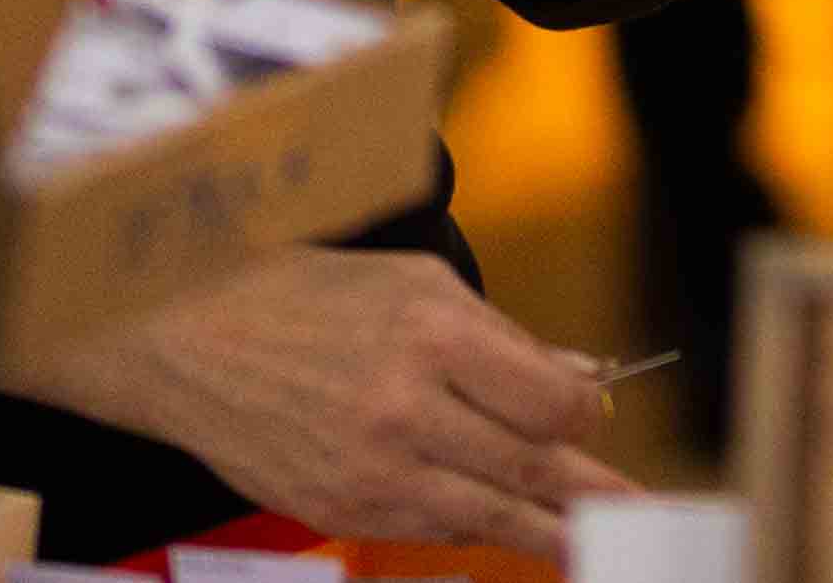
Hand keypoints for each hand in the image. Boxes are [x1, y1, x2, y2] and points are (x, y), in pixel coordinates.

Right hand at [44, 246, 627, 546]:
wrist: (187, 339)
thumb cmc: (308, 295)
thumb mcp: (414, 285)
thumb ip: (501, 338)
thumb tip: (580, 376)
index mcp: (433, 334)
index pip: (550, 400)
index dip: (584, 416)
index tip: (594, 418)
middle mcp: (406, 409)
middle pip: (530, 467)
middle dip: (594, 496)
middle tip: (645, 520)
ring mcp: (370, 470)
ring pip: (487, 514)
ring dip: (550, 532)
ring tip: (600, 546)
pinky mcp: (339, 509)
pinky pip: (430, 530)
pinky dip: (475, 528)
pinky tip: (509, 530)